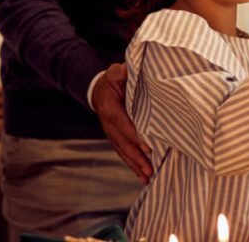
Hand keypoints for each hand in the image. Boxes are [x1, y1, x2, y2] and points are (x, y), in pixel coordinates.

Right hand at [91, 63, 152, 183]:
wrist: (99, 90)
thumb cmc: (113, 80)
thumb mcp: (114, 73)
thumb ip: (117, 72)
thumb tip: (123, 69)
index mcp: (110, 108)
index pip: (123, 124)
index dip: (134, 136)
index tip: (147, 147)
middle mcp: (109, 125)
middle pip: (123, 143)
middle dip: (136, 157)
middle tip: (150, 169)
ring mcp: (111, 134)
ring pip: (124, 151)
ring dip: (135, 165)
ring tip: (147, 178)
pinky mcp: (116, 139)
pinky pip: (124, 153)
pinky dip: (133, 165)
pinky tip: (142, 177)